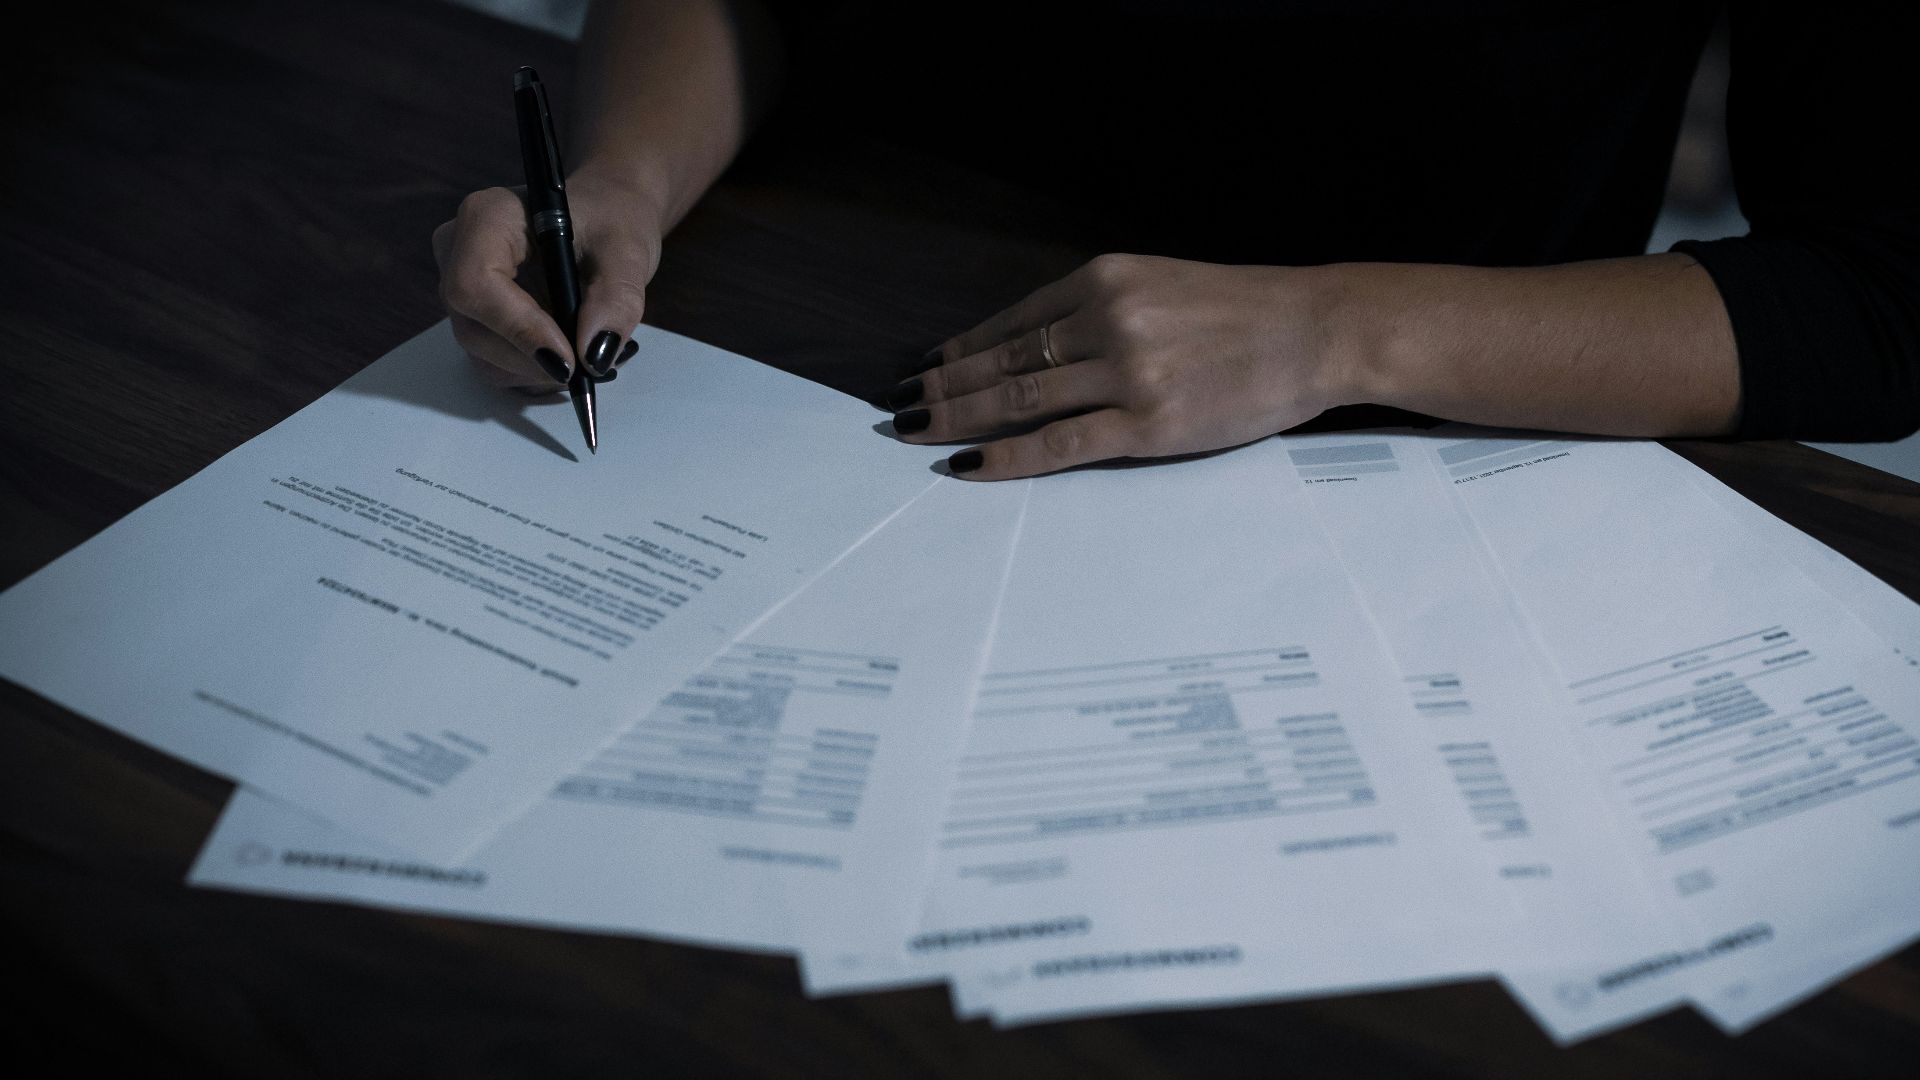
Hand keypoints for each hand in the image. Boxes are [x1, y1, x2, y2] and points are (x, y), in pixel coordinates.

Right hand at [432, 171, 662, 389]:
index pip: (476, 283)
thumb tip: (594, 356)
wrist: (605, 221)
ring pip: (482, 356)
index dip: (519, 328)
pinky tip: (570, 355)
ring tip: (589, 355)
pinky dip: (535, 372)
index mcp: (487, 217)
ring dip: (539, 371)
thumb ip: (616, 299)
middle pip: (474, 329)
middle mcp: (458, 252)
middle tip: (592, 365)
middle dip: (535, 359)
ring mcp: (460, 289)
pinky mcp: (473, 318)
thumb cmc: (611, 221)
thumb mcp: (627, 252)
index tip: (570, 359)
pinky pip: (492, 363)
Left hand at [888, 254, 1352, 478]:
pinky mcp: (1148, 424)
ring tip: (917, 435)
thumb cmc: (1243, 313)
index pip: (1011, 322)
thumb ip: (1099, 312)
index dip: (959, 349)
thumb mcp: (1160, 286)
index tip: (923, 369)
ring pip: (1018, 401)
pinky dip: (1005, 457)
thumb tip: (1031, 351)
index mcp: (1104, 278)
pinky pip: (1058, 444)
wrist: (1316, 331)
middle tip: (898, 410)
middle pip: (1001, 362)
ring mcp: (1126, 373)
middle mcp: (1106, 318)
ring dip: (958, 419)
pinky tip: (968, 464)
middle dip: (942, 388)